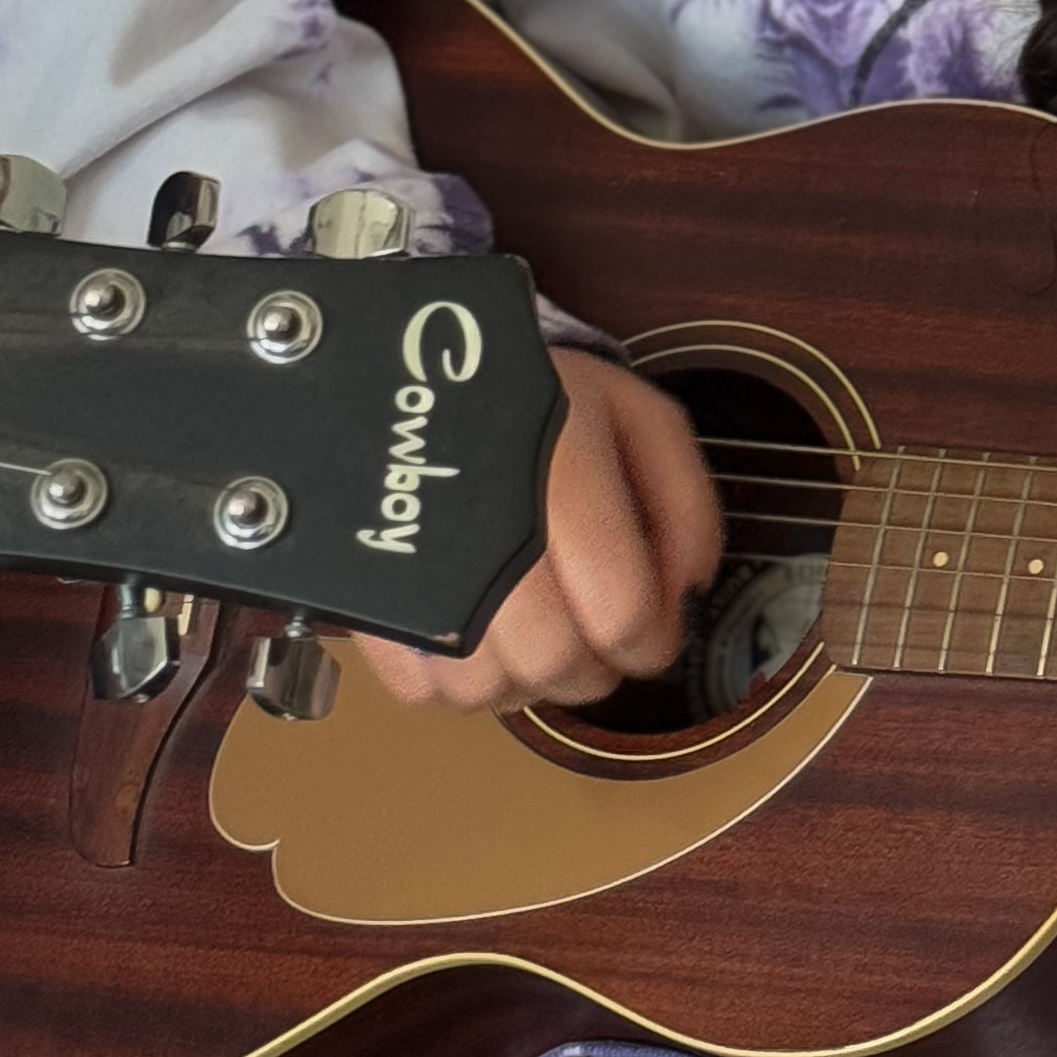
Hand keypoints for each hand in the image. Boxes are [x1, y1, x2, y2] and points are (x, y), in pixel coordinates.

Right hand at [356, 347, 720, 715]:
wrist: (412, 366)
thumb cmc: (537, 398)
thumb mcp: (637, 417)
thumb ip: (687, 505)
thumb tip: (689, 594)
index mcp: (558, 474)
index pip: (619, 612)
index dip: (652, 640)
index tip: (653, 633)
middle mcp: (482, 527)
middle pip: (553, 662)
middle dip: (593, 666)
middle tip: (595, 637)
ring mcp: (413, 565)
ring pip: (486, 690)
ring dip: (525, 678)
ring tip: (535, 629)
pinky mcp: (366, 593)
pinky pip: (420, 689)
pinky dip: (458, 683)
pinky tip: (481, 636)